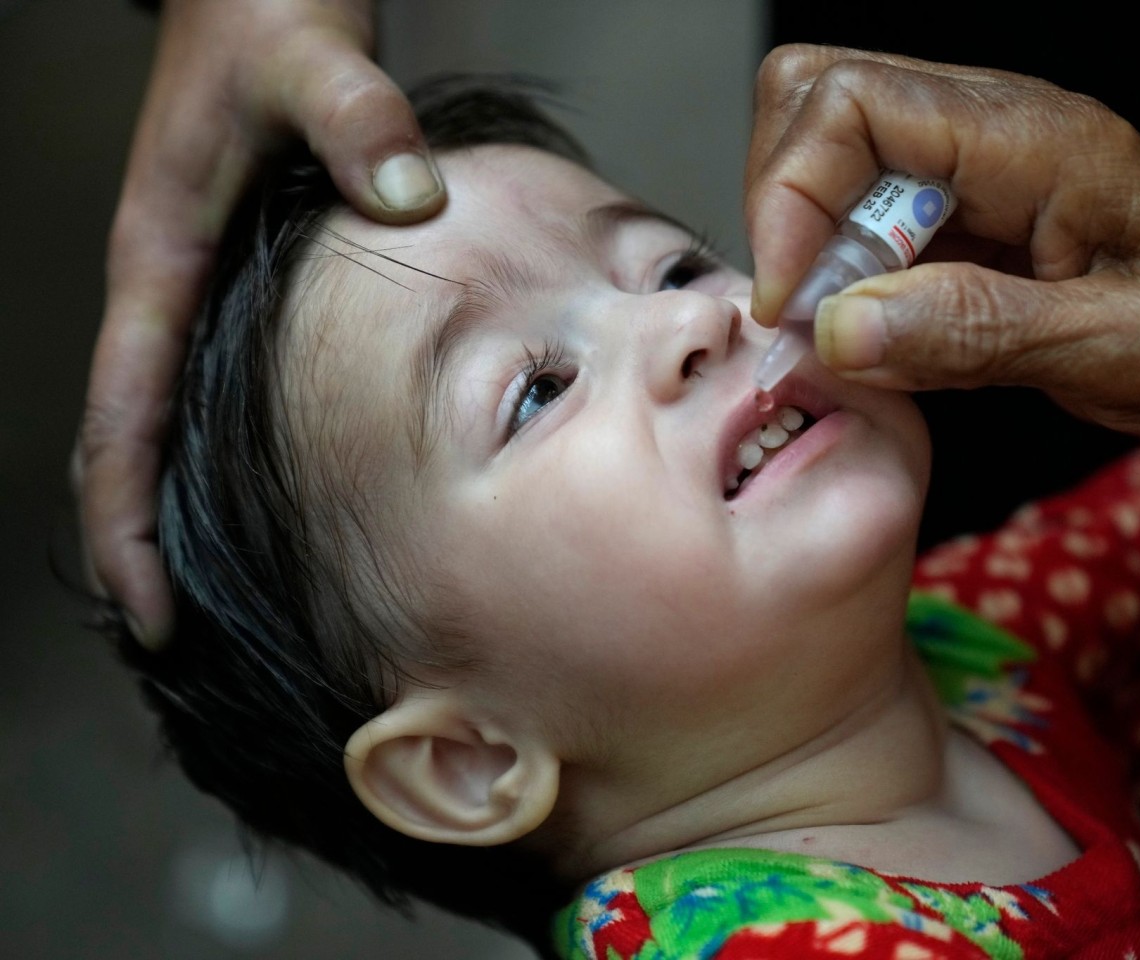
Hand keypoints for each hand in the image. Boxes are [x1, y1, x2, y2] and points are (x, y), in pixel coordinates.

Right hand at [78, 0, 444, 647]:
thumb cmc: (266, 14)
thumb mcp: (310, 57)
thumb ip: (358, 120)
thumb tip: (407, 196)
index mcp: (161, 256)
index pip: (122, 417)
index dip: (124, 525)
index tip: (147, 614)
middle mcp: (168, 283)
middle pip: (128, 443)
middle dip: (138, 545)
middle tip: (182, 643)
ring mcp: (198, 283)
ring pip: (162, 419)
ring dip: (173, 510)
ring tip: (218, 599)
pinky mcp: (237, 272)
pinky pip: (210, 383)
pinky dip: (215, 453)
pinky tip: (268, 494)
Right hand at [745, 44, 1139, 449]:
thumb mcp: (1116, 350)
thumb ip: (975, 332)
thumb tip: (839, 328)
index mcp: (1033, 137)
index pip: (849, 103)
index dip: (790, 197)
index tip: (789, 303)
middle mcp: (995, 126)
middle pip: (818, 98)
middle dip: (785, 206)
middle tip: (810, 312)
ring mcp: (978, 160)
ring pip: (831, 150)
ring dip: (812, 242)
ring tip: (849, 329)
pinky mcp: (970, 205)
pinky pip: (869, 210)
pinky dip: (846, 271)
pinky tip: (884, 331)